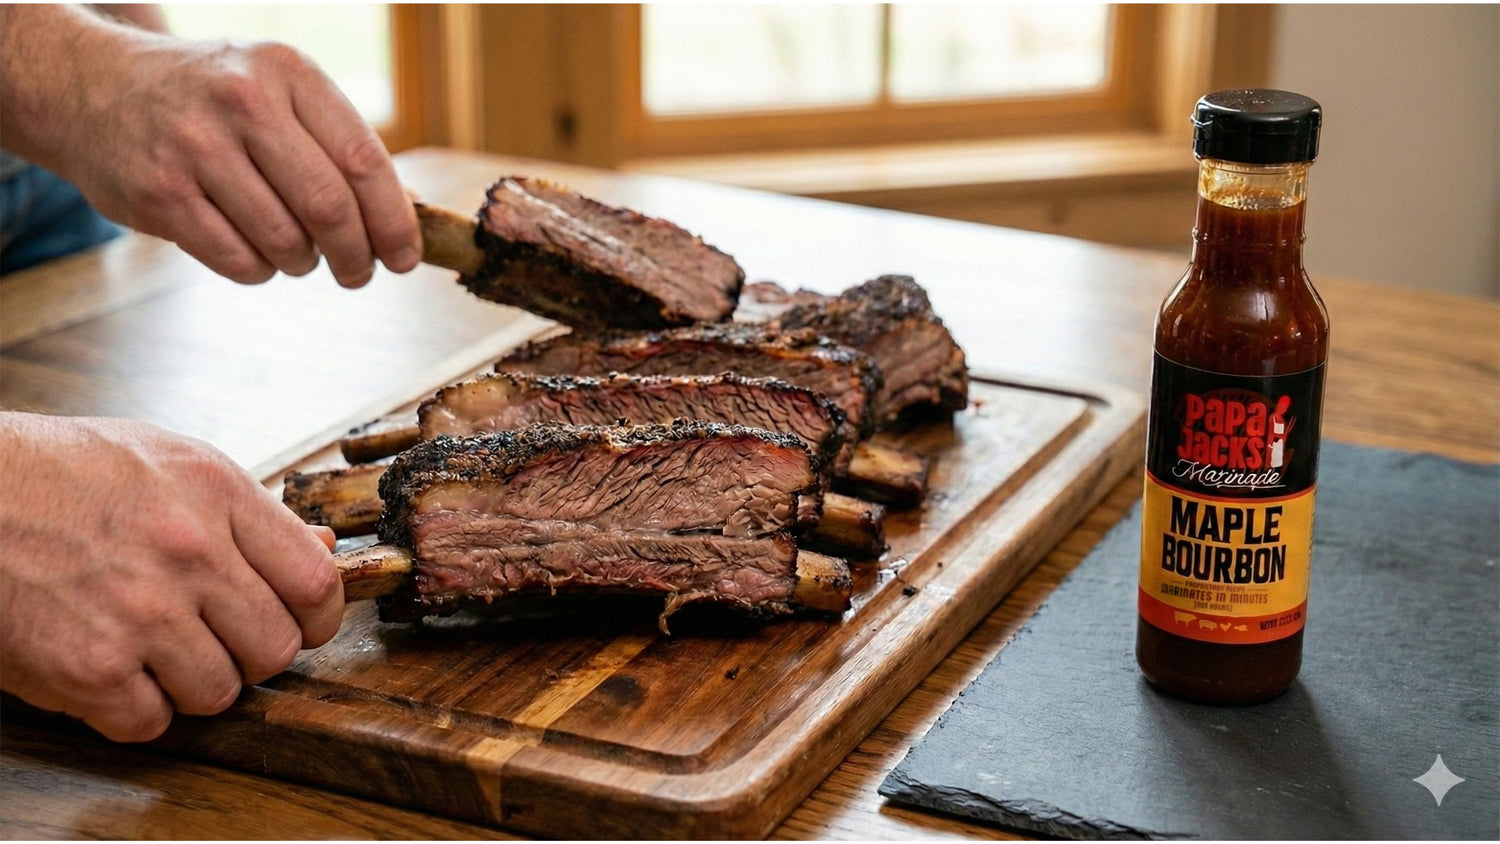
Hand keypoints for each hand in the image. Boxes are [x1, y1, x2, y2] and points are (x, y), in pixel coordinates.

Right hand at [0, 5, 419, 287]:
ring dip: (305, 263)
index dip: (394, 221)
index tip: (406, 257)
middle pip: (330, 207)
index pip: (364, 160)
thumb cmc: (210, 97)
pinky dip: (260, 271)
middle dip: (357, 255)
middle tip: (359, 273)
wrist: (90, 85)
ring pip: (285, 241)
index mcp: (287, 71)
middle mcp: (242, 101)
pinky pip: (237, 260)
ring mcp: (194, 146)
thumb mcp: (277, 91)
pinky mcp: (158, 192)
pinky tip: (257, 253)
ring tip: (300, 255)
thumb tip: (414, 212)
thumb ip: (341, 145)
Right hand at [0, 414, 343, 741]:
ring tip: (158, 649)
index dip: (318, 616)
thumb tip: (321, 549)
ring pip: (220, 693)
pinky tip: (113, 669)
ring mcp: (139, 614)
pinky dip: (134, 708)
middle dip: (255, 654)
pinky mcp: (86, 669)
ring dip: (195, 683)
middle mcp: (188, 554)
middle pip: (277, 648)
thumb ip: (250, 510)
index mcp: (217, 495)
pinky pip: (149, 722)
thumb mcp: (169, 461)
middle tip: (221, 638)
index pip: (316, 583)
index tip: (303, 623)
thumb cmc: (62, 472)